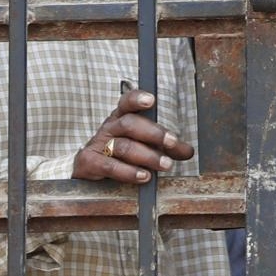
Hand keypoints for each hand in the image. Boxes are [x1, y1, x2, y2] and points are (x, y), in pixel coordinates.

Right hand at [71, 89, 193, 183]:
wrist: (87, 168)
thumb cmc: (119, 152)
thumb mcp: (143, 145)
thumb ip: (165, 147)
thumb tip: (188, 151)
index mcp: (121, 117)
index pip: (126, 102)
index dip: (137, 98)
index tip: (151, 100)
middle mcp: (109, 127)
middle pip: (130, 124)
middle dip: (154, 133)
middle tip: (172, 142)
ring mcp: (98, 144)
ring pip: (124, 146)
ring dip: (147, 156)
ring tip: (165, 165)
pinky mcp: (89, 162)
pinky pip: (110, 166)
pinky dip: (128, 172)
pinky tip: (144, 177)